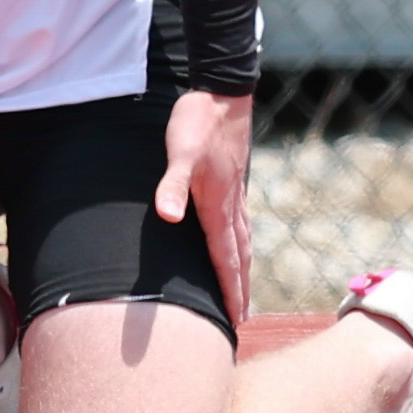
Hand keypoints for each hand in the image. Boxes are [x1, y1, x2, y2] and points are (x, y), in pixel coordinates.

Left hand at [155, 89, 254, 322]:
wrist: (223, 92)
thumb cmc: (198, 123)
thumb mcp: (180, 153)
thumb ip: (173, 185)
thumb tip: (168, 218)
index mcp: (217, 204)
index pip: (225, 256)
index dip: (228, 288)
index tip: (235, 317)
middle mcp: (231, 204)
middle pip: (239, 255)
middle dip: (240, 288)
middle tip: (243, 320)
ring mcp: (235, 193)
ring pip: (243, 240)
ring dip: (244, 268)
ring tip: (244, 291)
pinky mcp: (233, 181)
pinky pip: (241, 223)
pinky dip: (242, 243)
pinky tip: (238, 243)